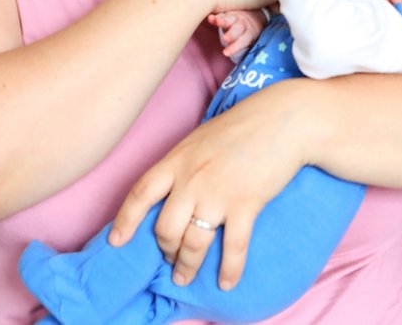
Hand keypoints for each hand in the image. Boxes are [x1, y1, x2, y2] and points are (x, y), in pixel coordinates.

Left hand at [108, 79, 314, 288]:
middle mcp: (192, 179)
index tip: (116, 242)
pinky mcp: (246, 204)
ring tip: (185, 276)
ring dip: (187, 265)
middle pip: (165, 228)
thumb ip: (185, 163)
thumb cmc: (245, 124)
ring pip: (193, 243)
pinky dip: (229, 269)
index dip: (125, 221)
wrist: (285, 118)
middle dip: (166, 250)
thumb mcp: (202, 138)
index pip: (140, 194)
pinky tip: (227, 282)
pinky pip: (233, 247)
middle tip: (171, 258)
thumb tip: (175, 190)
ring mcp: (218, 193)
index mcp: (177, 159)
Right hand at [209, 9, 265, 58]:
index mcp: (249, 33)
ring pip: (230, 19)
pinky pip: (221, 14)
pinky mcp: (227, 13)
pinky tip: (210, 18)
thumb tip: (241, 67)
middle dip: (231, 34)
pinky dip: (216, 16)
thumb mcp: (249, 41)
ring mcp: (235, 17)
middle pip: (238, 29)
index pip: (244, 41)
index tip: (226, 53)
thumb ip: (244, 49)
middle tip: (225, 39)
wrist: (253, 15)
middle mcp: (242, 25)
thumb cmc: (246, 33)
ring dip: (223, 21)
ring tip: (217, 22)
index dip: (235, 47)